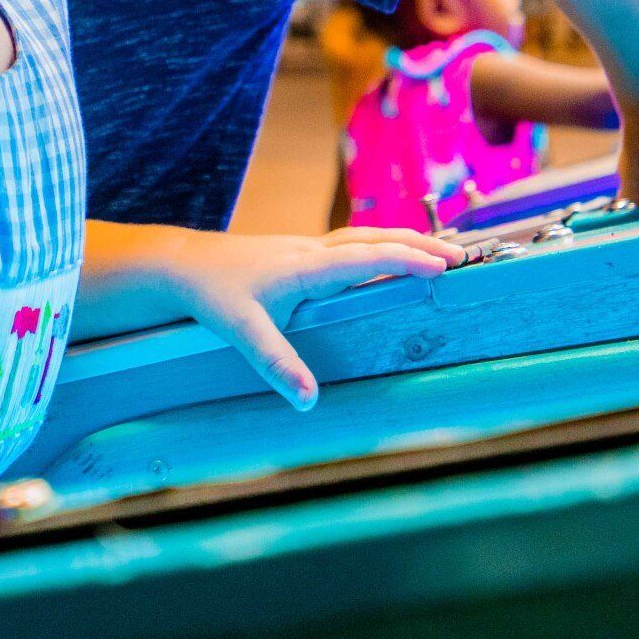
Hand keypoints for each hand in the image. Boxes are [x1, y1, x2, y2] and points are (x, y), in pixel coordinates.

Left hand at [156, 226, 465, 408]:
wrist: (180, 264)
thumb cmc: (211, 295)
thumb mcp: (242, 332)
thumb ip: (277, 364)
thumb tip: (310, 401)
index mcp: (306, 267)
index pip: (367, 258)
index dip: (406, 260)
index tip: (443, 267)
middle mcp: (311, 251)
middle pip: (374, 240)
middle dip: (417, 246)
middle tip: (459, 257)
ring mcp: (304, 249)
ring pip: (363, 237)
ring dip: (400, 241)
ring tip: (435, 251)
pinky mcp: (297, 254)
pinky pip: (349, 244)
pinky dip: (378, 245)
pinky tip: (382, 256)